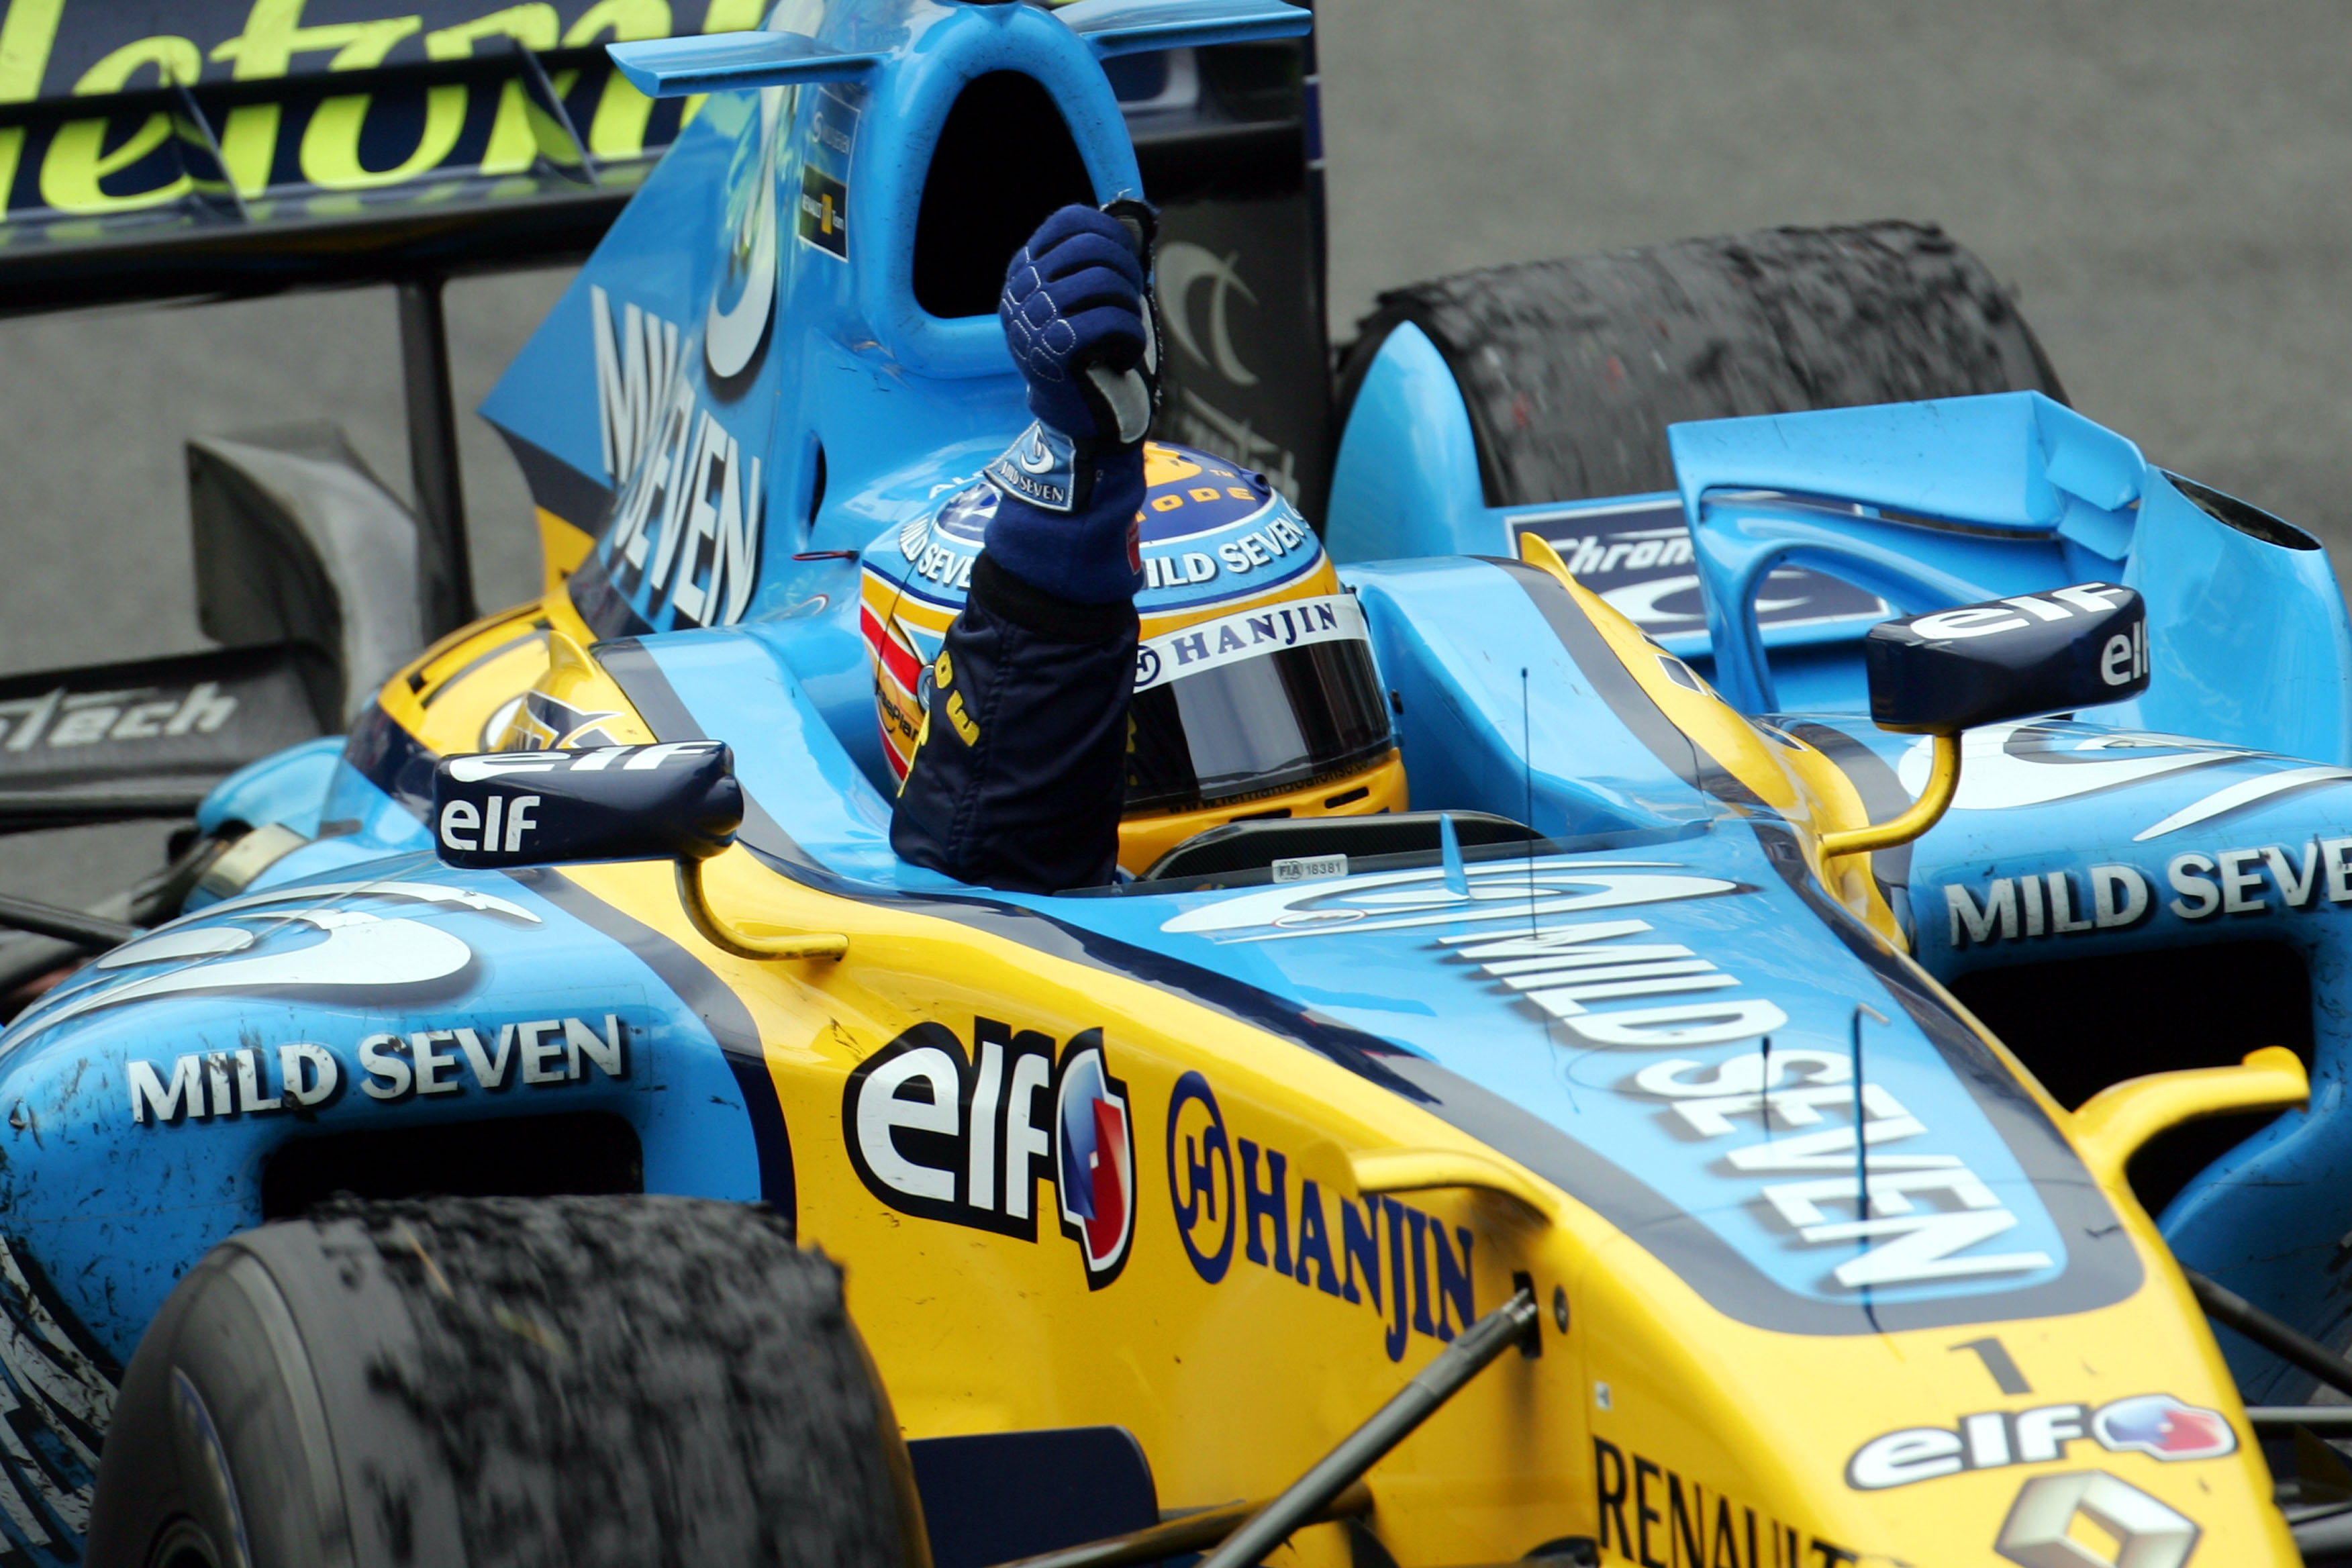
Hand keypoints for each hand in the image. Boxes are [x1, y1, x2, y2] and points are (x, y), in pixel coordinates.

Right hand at [1000, 204, 1154, 443]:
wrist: (1082, 416)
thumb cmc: (1095, 352)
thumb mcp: (1093, 297)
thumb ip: (1107, 256)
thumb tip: (1139, 212)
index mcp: (1025, 271)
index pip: (1071, 221)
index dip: (1112, 235)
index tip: (1126, 266)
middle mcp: (1020, 291)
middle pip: (1092, 248)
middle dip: (1127, 274)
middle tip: (1129, 306)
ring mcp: (1031, 320)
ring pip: (1104, 282)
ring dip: (1130, 309)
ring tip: (1124, 333)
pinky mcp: (1051, 351)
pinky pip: (1112, 321)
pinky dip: (1131, 339)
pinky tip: (1122, 356)